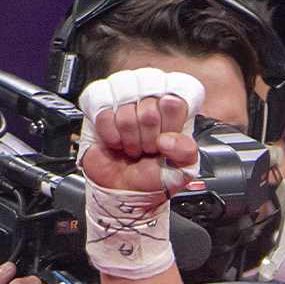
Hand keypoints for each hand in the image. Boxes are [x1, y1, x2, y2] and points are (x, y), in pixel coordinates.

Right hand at [76, 68, 202, 194]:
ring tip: (132, 145)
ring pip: (126, 109)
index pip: (179, 95)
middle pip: (151, 105)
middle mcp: (151, 94)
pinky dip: (110, 135)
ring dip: (129, 137)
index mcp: (177, 106)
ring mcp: (124, 95)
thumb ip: (187, 151)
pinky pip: (103, 113)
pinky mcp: (98, 102)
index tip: (166, 140)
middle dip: (148, 137)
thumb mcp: (183, 169)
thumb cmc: (153, 175)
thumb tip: (167, 139)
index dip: (172, 123)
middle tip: (148, 147)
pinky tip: (116, 141)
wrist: (124, 188)